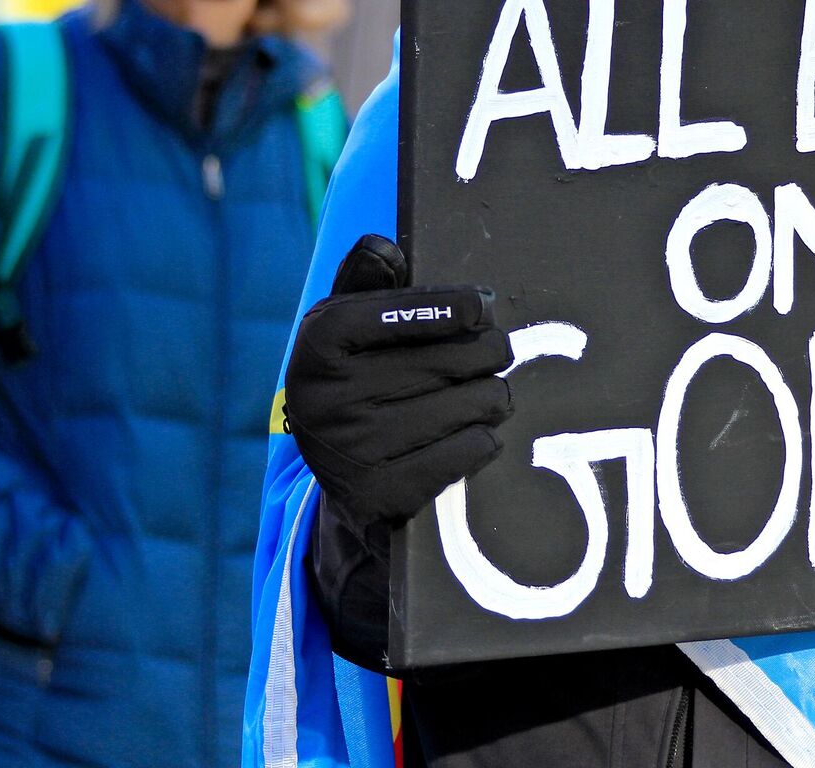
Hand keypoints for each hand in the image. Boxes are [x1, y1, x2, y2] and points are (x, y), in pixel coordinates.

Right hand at [285, 235, 514, 529]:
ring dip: (493, 396)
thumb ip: (369, 284)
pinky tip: (478, 431)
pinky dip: (484, 439)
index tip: (481, 305)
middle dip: (487, 351)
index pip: (384, 315)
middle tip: (497, 352)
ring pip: (468, 405)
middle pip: (444, 361)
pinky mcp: (382, 493)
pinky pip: (468, 451)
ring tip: (490, 394)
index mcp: (317, 347)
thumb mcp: (349, 329)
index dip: (439, 309)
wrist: (340, 474)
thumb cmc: (357, 380)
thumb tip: (382, 246)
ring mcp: (353, 450)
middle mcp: (327, 398)